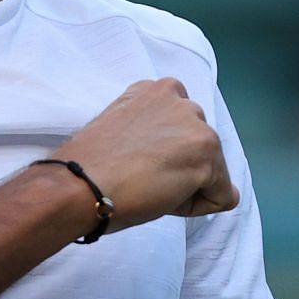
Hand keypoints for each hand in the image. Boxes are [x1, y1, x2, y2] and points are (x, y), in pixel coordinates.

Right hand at [52, 78, 237, 230]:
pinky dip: (196, 207)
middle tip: (140, 177)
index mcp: (156, 91)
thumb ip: (151, 132)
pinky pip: (220, 197)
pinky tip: (162, 197)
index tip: (132, 162)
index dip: (161, 156)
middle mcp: (181, 100)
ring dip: (186, 188)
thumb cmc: (88, 167)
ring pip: (212, 173)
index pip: (180, 132)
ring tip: (148, 186)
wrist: (77, 185)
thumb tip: (171, 159)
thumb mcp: (122, 129)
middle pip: (200, 150)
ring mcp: (197, 126)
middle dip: (179, 170)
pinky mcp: (208, 155)